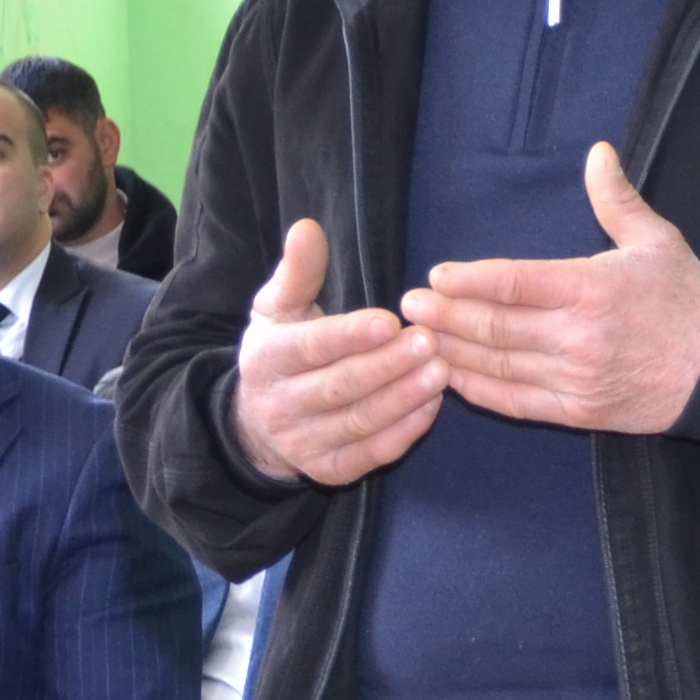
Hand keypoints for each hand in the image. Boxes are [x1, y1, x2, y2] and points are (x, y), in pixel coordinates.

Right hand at [231, 218, 441, 486]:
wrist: (258, 424)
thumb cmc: (281, 351)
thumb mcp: (278, 307)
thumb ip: (298, 271)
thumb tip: (308, 227)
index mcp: (267, 359)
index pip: (310, 348)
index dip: (349, 336)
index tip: (390, 321)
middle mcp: (279, 406)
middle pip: (339, 387)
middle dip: (387, 366)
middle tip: (429, 343)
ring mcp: (302, 445)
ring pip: (360, 422)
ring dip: (404, 398)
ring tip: (442, 371)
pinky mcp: (328, 471)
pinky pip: (372, 453)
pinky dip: (405, 431)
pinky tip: (433, 405)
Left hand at [400, 143, 699, 436]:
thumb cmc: (687, 302)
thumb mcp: (658, 241)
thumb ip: (617, 199)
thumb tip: (596, 152)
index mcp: (591, 288)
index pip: (513, 283)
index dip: (467, 280)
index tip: (436, 275)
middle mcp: (577, 337)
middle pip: (494, 327)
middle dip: (444, 316)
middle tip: (408, 305)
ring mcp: (574, 379)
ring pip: (497, 367)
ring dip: (451, 352)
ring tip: (416, 339)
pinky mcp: (576, 413)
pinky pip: (514, 403)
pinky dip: (477, 390)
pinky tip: (450, 377)